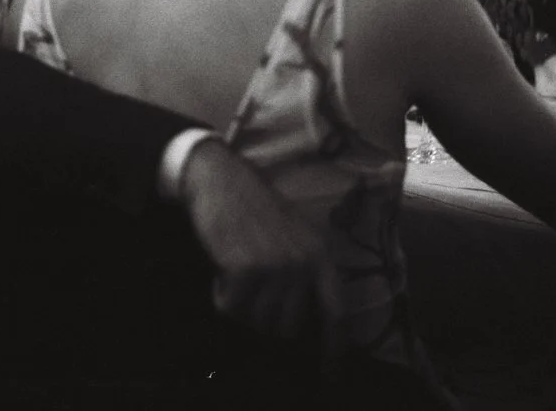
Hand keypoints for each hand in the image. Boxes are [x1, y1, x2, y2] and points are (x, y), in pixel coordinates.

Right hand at [176, 138, 342, 359]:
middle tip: (250, 294)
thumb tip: (301, 320)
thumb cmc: (253, 205)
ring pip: (258, 322)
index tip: (330, 376)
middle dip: (265, 321)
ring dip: (242, 308)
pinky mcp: (245, 270)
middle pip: (287, 328)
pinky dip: (221, 296)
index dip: (334, 349)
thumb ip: (304, 271)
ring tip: (236, 276)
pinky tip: (222, 272)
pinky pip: (231, 309)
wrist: (220, 178)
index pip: (335, 312)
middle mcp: (302, 263)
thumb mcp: (293, 233)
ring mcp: (275, 267)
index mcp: (319, 254)